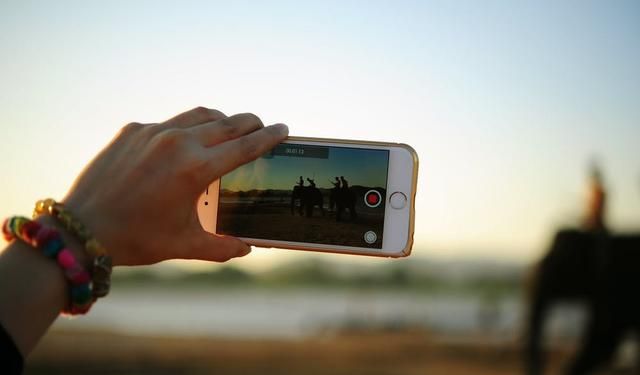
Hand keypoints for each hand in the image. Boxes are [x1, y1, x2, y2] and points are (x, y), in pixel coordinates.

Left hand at [62, 107, 287, 265]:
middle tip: (262, 126)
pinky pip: (169, 122)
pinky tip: (185, 142)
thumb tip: (247, 248)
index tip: (284, 129)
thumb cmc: (137, 239)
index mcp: (196, 169)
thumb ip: (222, 247)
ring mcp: (152, 132)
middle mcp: (177, 143)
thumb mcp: (184, 245)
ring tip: (229, 128)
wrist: (82, 229)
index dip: (269, 137)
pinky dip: (187, 128)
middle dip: (251, 123)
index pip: (245, 146)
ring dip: (221, 119)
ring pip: (200, 114)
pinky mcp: (132, 130)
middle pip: (228, 122)